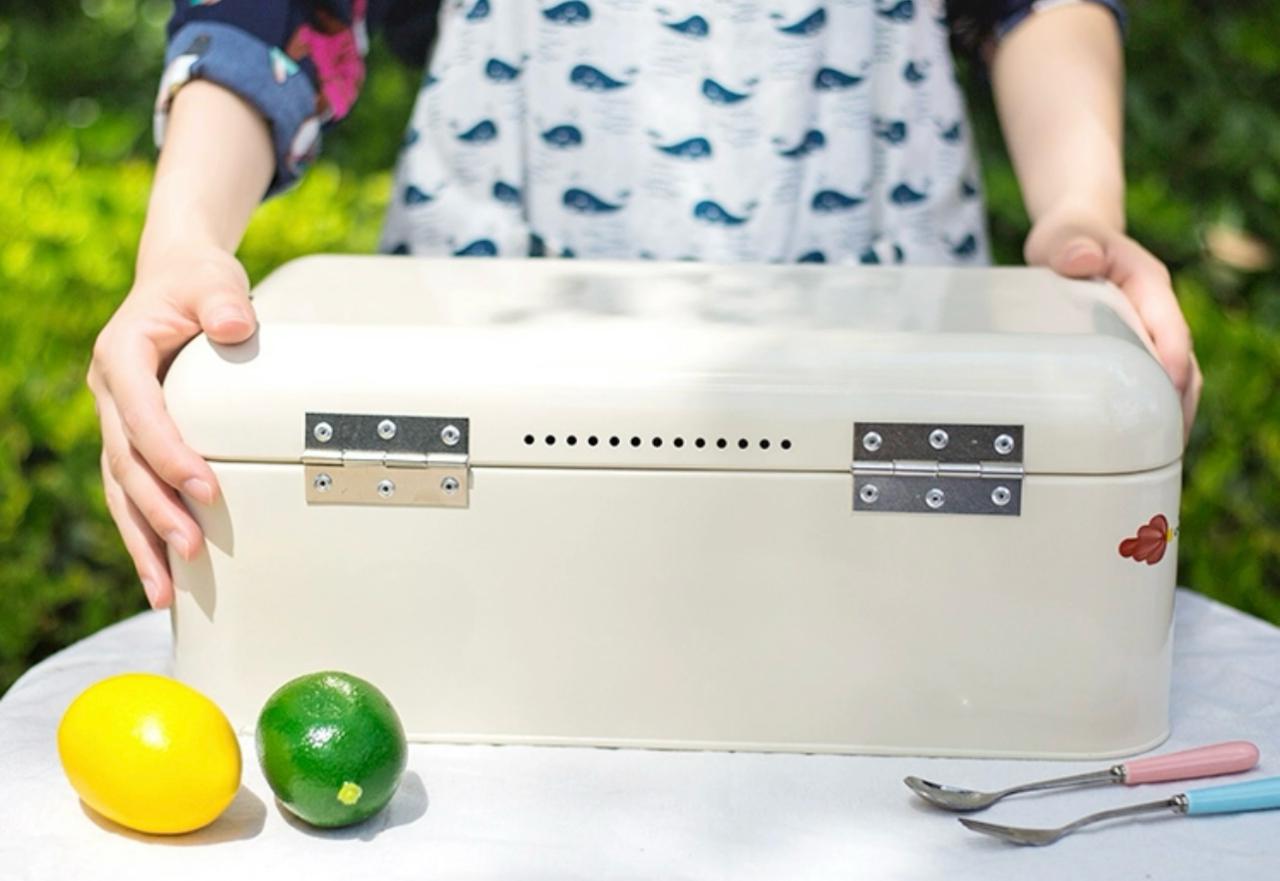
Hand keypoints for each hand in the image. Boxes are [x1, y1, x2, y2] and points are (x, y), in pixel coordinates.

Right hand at [88, 245, 256, 608]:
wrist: (179, 281)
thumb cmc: (198, 285)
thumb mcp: (214, 284)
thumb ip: (223, 303)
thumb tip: (234, 325)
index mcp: (121, 356)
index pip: (141, 415)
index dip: (169, 454)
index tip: (205, 488)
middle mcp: (110, 393)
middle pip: (126, 463)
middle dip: (157, 510)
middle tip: (191, 548)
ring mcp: (117, 419)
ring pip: (121, 489)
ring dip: (143, 538)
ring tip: (164, 589)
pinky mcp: (132, 438)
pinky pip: (133, 491)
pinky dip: (145, 532)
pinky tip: (162, 573)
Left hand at [1026, 213, 1201, 439]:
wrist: (1072, 239)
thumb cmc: (1068, 239)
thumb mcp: (1062, 237)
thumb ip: (1070, 245)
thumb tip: (1082, 258)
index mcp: (1147, 284)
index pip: (1169, 325)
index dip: (1172, 359)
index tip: (1170, 391)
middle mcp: (1156, 310)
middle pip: (1181, 362)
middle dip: (1179, 402)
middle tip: (1167, 446)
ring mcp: (1149, 332)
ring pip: (1172, 379)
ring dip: (1170, 414)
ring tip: (1158, 456)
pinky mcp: (1135, 349)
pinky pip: (1150, 382)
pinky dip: (1149, 410)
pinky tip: (1138, 442)